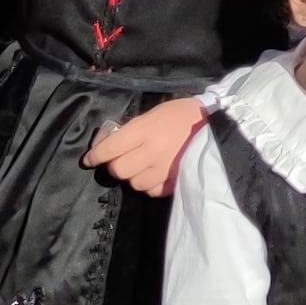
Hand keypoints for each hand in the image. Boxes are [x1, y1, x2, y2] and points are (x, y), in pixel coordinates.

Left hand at [86, 96, 205, 195]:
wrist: (216, 125)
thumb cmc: (182, 114)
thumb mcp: (153, 114)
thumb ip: (132, 131)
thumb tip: (111, 145)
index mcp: (145, 130)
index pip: (110, 148)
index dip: (95, 155)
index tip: (89, 159)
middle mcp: (151, 152)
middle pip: (118, 170)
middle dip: (114, 166)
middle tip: (118, 160)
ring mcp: (164, 170)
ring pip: (134, 183)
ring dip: (132, 176)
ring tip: (140, 166)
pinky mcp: (175, 183)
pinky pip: (151, 190)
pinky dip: (148, 184)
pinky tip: (154, 174)